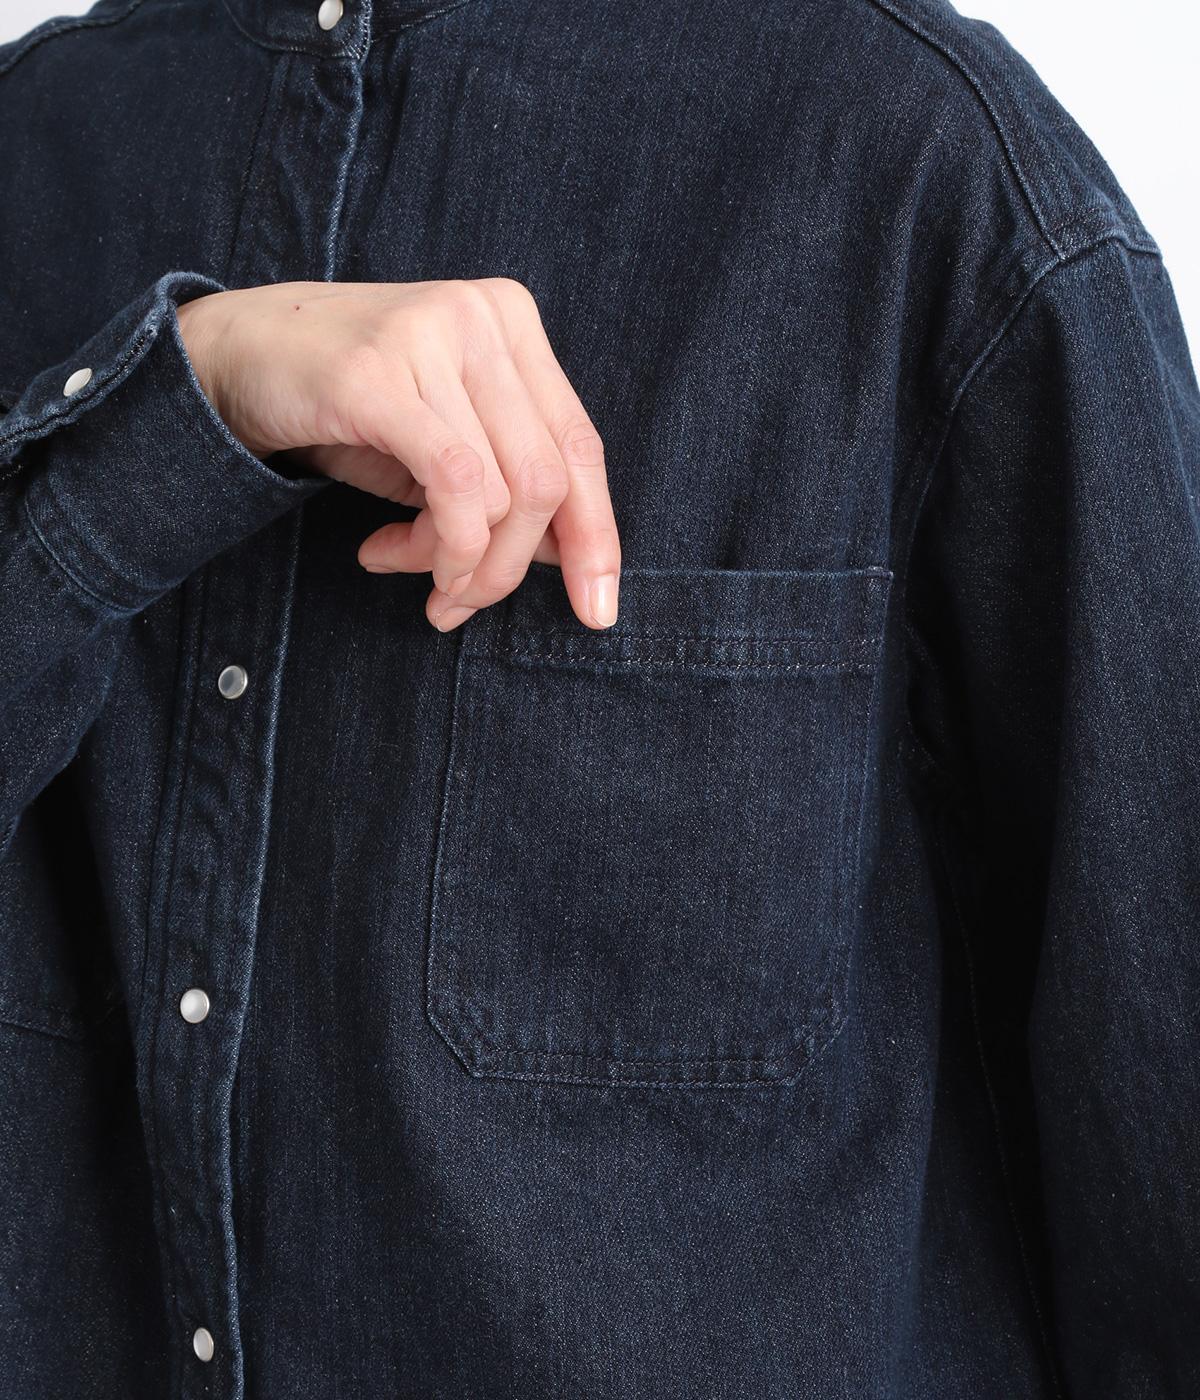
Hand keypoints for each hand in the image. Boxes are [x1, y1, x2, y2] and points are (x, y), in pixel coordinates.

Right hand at [175, 278, 619, 630]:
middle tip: (454, 604)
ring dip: (452, 562)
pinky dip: (439, 546)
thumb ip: (511, 487)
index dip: (596, 537)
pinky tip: (384, 554)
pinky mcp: (379, 373)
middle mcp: (484, 317)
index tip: (596, 611)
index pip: (581, 448)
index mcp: (514, 323)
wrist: (232, 356)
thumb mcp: (448, 444)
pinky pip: (455, 485)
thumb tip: (570, 561)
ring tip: (399, 563)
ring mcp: (433, 336)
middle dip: (505, 568)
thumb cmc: (349, 406)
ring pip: (501, 495)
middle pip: (546, 482)